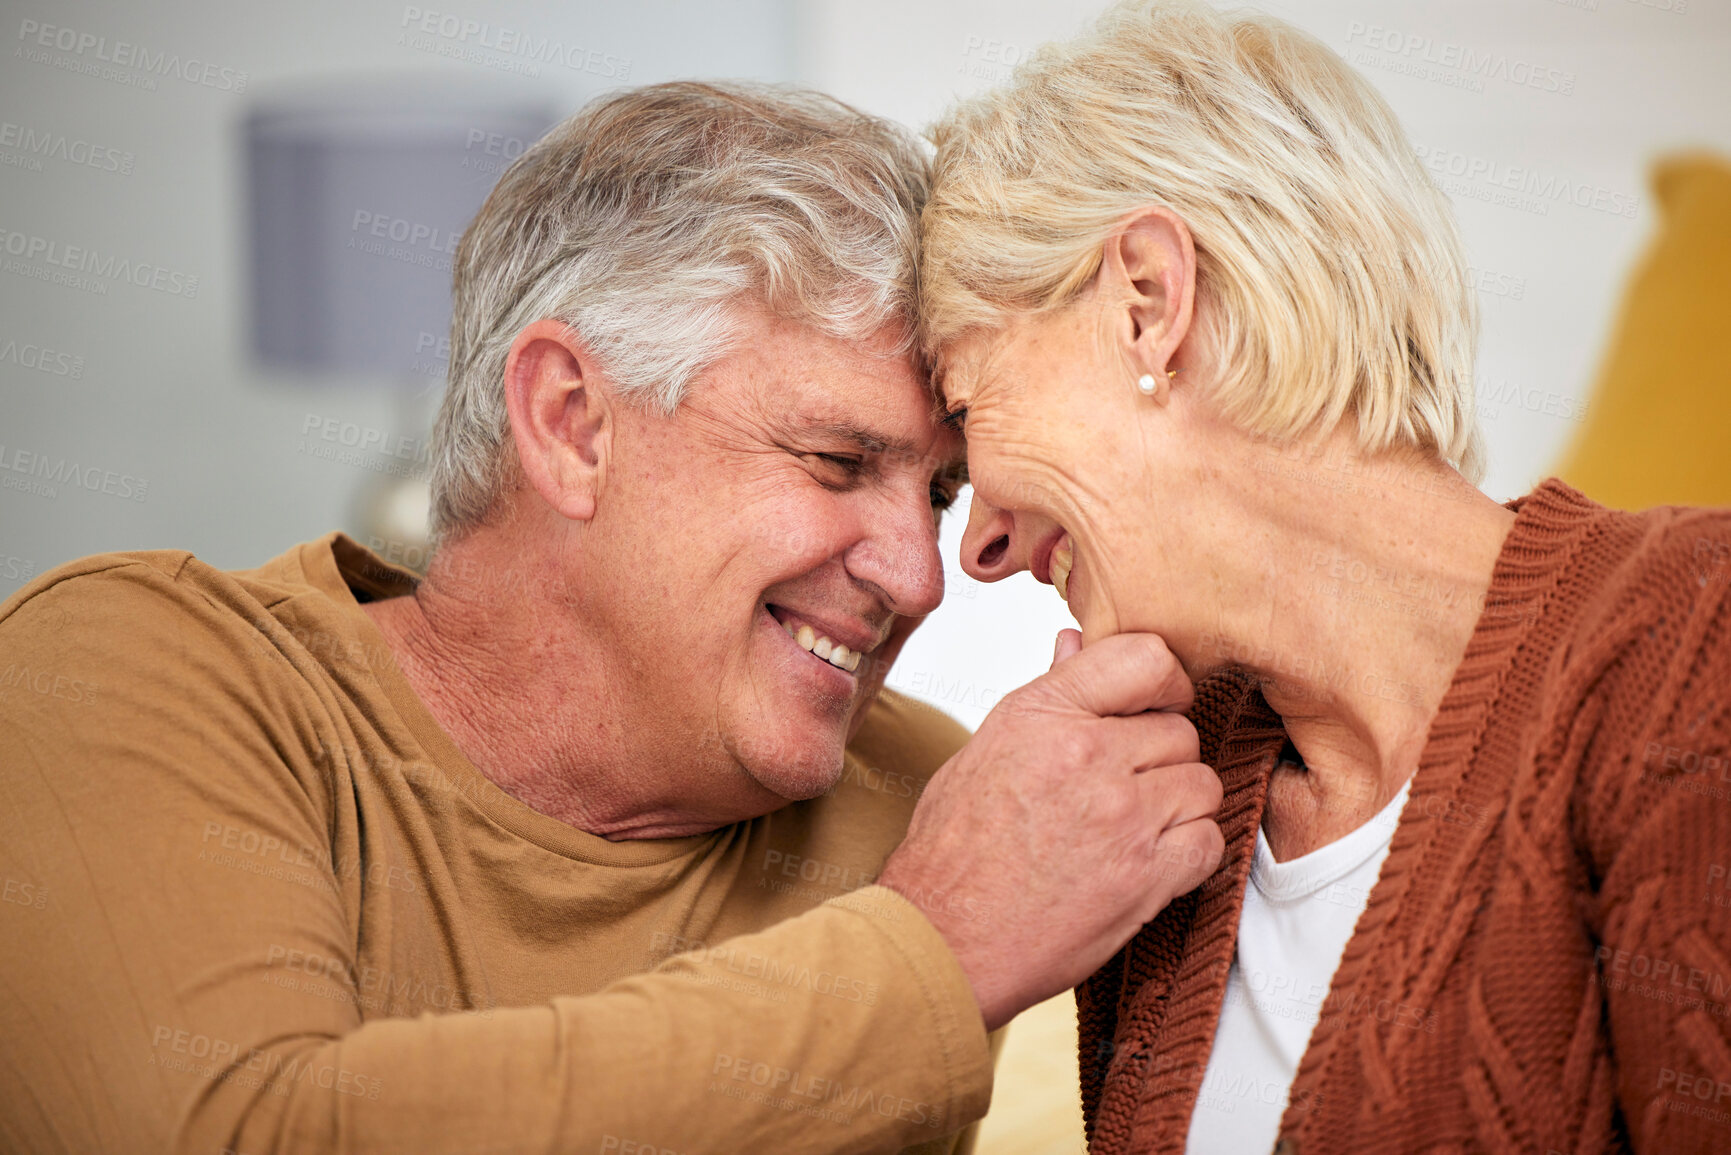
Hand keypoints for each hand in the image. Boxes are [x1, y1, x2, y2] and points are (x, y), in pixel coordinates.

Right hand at [877, 630, 1223, 1030]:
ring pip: (1203, 784)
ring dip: (1178, 807)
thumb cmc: (953, 852)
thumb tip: (1076, 644)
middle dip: (1160, 759)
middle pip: (1179, 730)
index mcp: (1043, 714)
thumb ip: (1047, 696)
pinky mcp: (1146, 876)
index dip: (1163, 682)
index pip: (1146, 658)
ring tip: (1132, 829)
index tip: (1153, 706)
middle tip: (1122, 790)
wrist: (944, 938)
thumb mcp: (987, 749)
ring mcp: (1122, 815)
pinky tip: (1148, 863)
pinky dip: (1190, 854)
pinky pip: (1210, 841)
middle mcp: (1088, 755)